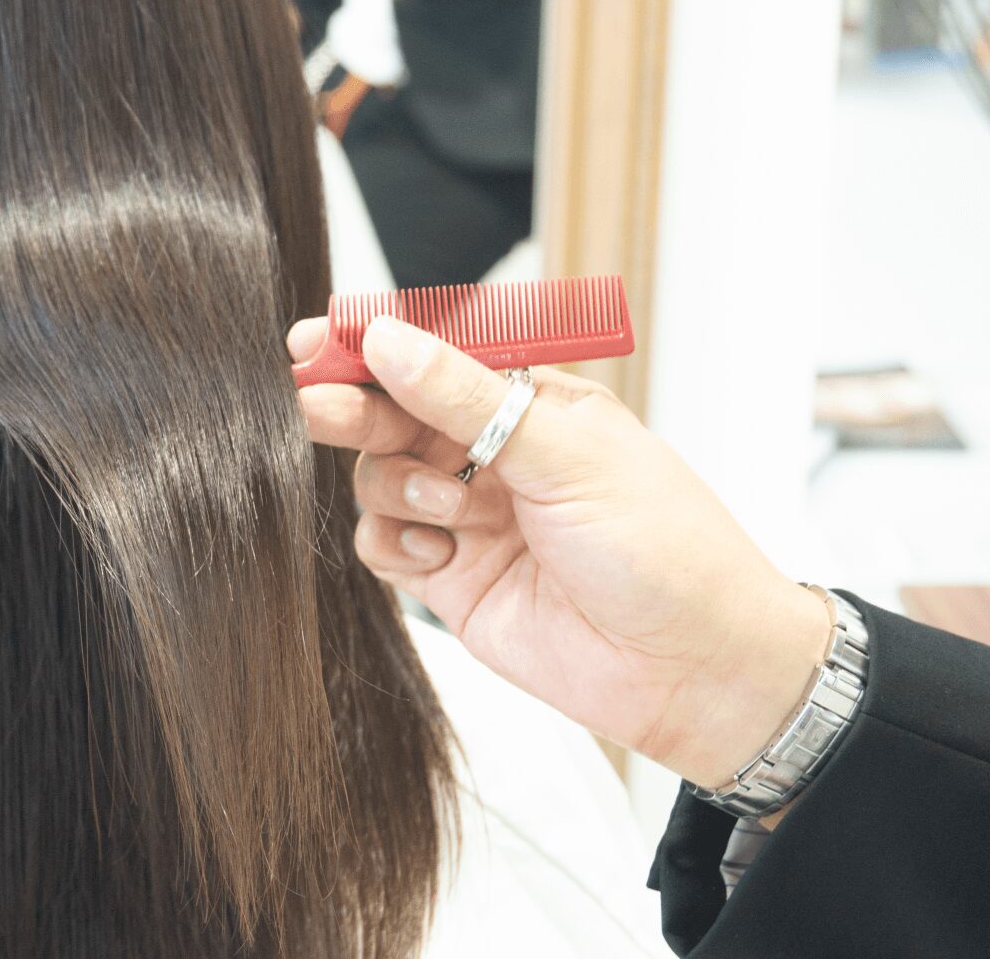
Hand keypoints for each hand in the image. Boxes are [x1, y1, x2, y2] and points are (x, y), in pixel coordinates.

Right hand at [289, 315, 831, 790]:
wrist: (693, 669)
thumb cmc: (666, 550)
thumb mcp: (565, 454)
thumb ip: (466, 398)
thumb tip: (388, 338)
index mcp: (531, 402)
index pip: (434, 356)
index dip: (369, 347)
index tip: (314, 344)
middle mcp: (494, 453)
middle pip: (391, 412)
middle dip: (352, 409)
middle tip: (313, 409)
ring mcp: (469, 515)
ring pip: (377, 478)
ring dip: (396, 487)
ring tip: (452, 509)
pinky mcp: (451, 578)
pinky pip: (383, 543)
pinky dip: (396, 543)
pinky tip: (442, 556)